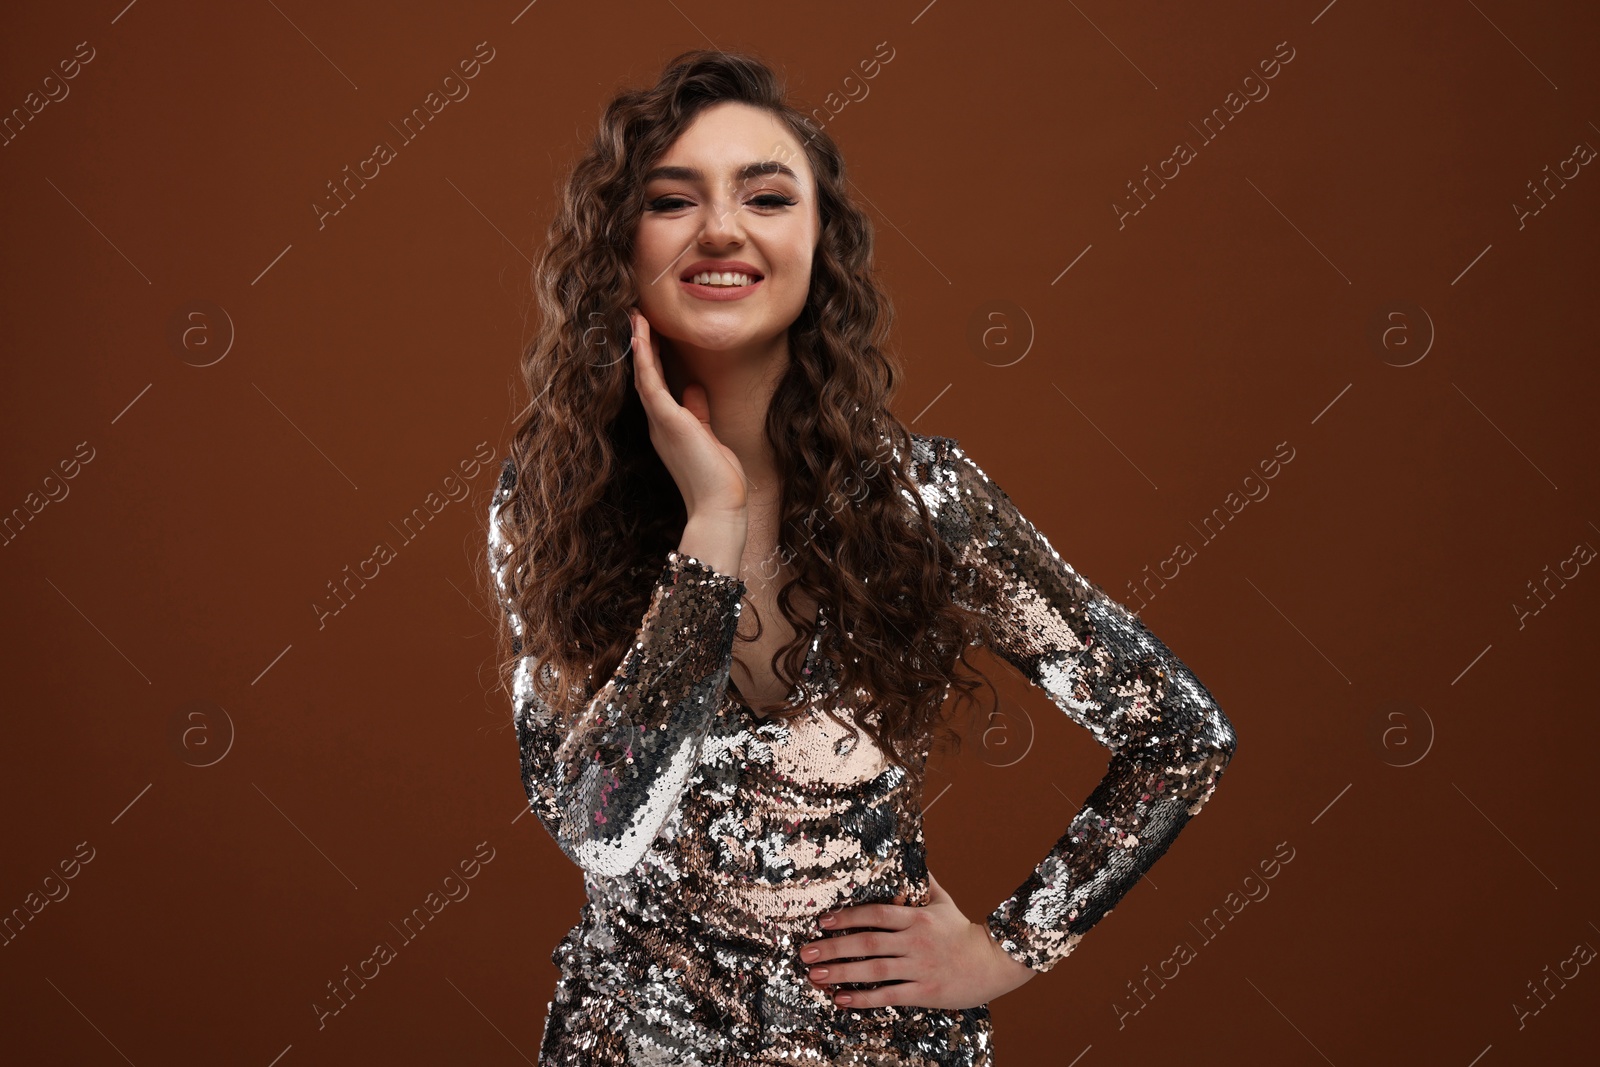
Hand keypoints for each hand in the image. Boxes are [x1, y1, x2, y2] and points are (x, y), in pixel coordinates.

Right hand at [627, 306, 747, 518]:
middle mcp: (658, 424)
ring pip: (644, 375)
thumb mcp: (708, 436)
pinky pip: (651, 383)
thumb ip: (698, 412)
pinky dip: (645, 359)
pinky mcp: (667, 421)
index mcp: (667, 427)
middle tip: (635, 317)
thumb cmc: (717, 478)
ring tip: (635, 317)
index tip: (649, 332)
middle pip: (644, 377)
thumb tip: (693, 388)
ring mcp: (660, 422)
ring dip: (639, 345)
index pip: (656, 385)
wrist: (719, 506)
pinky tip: (640, 336)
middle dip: (640, 346)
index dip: (651, 358)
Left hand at [798, 871, 1038, 1010]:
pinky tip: (842, 999)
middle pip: (867, 942)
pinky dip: (863, 998)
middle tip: (805, 951)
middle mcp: (915, 940)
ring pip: (873, 969)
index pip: (875, 914)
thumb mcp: (944, 902)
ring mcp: (919, 967)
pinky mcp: (924, 992)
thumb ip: (924, 883)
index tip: (822, 921)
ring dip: (841, 973)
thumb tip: (911, 858)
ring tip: (815, 975)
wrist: (995, 962)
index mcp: (917, 917)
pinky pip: (888, 995)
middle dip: (833, 947)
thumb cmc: (964, 932)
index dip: (847, 917)